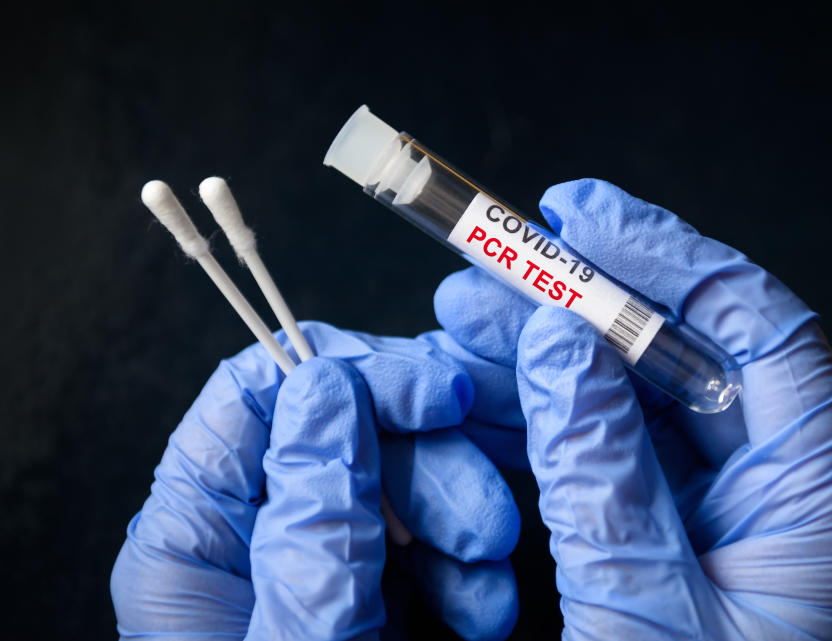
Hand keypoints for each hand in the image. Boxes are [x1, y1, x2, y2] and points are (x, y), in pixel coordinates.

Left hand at [111, 322, 519, 640]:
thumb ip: (314, 524)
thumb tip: (326, 393)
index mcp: (194, 538)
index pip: (255, 395)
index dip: (349, 374)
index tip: (436, 393)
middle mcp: (251, 530)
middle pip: (339, 424)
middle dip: (427, 459)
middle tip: (485, 522)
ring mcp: (313, 551)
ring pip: (394, 471)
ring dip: (459, 512)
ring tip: (490, 582)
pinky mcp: (366, 581)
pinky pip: (422, 528)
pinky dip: (465, 555)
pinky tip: (486, 599)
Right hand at [431, 179, 831, 639]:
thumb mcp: (647, 622)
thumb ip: (604, 480)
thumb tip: (562, 350)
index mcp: (817, 505)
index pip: (758, 328)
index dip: (666, 256)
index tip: (579, 217)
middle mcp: (775, 494)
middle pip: (681, 353)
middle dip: (576, 303)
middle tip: (487, 271)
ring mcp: (716, 514)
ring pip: (629, 398)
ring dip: (542, 357)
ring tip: (459, 323)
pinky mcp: (664, 538)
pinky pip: (601, 453)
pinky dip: (537, 421)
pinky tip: (481, 398)